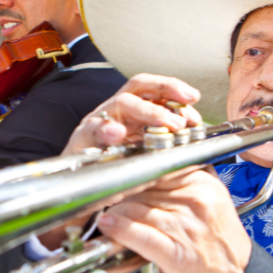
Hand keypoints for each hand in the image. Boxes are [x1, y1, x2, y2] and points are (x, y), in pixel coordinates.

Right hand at [62, 74, 201, 154]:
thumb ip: (164, 139)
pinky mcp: (82, 140)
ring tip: (168, 123)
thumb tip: (193, 130)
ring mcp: (98, 122)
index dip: (174, 89)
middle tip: (187, 101)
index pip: (153, 88)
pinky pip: (93, 130)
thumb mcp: (142, 150)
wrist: (78, 186)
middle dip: (165, 88)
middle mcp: (115, 110)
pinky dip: (106, 130)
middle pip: (138, 86)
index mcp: (131, 111)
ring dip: (148, 110)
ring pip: (121, 104)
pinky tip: (117, 133)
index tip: (194, 98)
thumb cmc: (112, 166)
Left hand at [97, 169, 251, 272]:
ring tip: (108, 217)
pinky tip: (108, 227)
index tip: (121, 180)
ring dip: (116, 213)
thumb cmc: (220, 244)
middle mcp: (194, 202)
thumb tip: (145, 172)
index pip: (157, 168)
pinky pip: (139, 235)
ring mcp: (184, 226)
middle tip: (110, 201)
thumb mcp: (209, 203)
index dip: (135, 176)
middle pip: (143, 188)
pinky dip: (119, 230)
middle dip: (122, 195)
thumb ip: (181, 185)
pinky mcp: (174, 252)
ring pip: (136, 208)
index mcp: (203, 185)